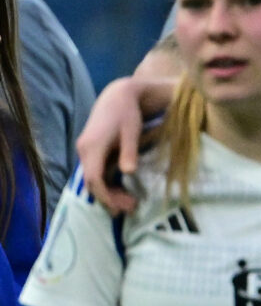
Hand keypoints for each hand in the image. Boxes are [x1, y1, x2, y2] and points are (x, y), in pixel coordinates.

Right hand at [75, 78, 153, 214]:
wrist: (118, 96)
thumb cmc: (127, 113)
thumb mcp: (131, 132)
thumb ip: (129, 152)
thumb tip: (128, 171)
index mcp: (92, 147)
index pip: (93, 178)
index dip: (105, 196)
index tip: (119, 209)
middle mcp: (84, 150)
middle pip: (91, 182)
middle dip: (108, 198)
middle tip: (132, 208)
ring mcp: (86, 151)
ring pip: (93, 179)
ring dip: (108, 193)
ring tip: (130, 203)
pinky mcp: (92, 151)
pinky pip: (96, 172)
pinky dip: (107, 184)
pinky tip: (122, 192)